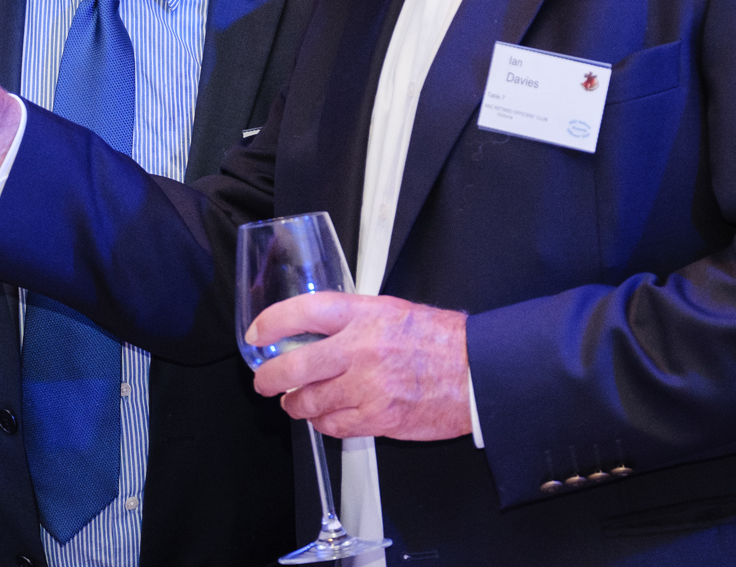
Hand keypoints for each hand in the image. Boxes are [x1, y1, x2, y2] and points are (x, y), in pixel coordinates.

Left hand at [246, 292, 471, 440]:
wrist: (477, 373)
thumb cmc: (442, 341)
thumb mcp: (394, 310)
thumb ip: (355, 319)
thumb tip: (319, 328)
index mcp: (365, 315)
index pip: (305, 312)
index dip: (273, 323)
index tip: (258, 334)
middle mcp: (362, 349)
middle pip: (296, 365)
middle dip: (270, 378)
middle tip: (264, 381)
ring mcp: (368, 387)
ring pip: (310, 402)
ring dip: (296, 404)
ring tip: (294, 402)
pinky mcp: (378, 419)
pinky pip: (334, 426)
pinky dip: (324, 423)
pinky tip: (325, 417)